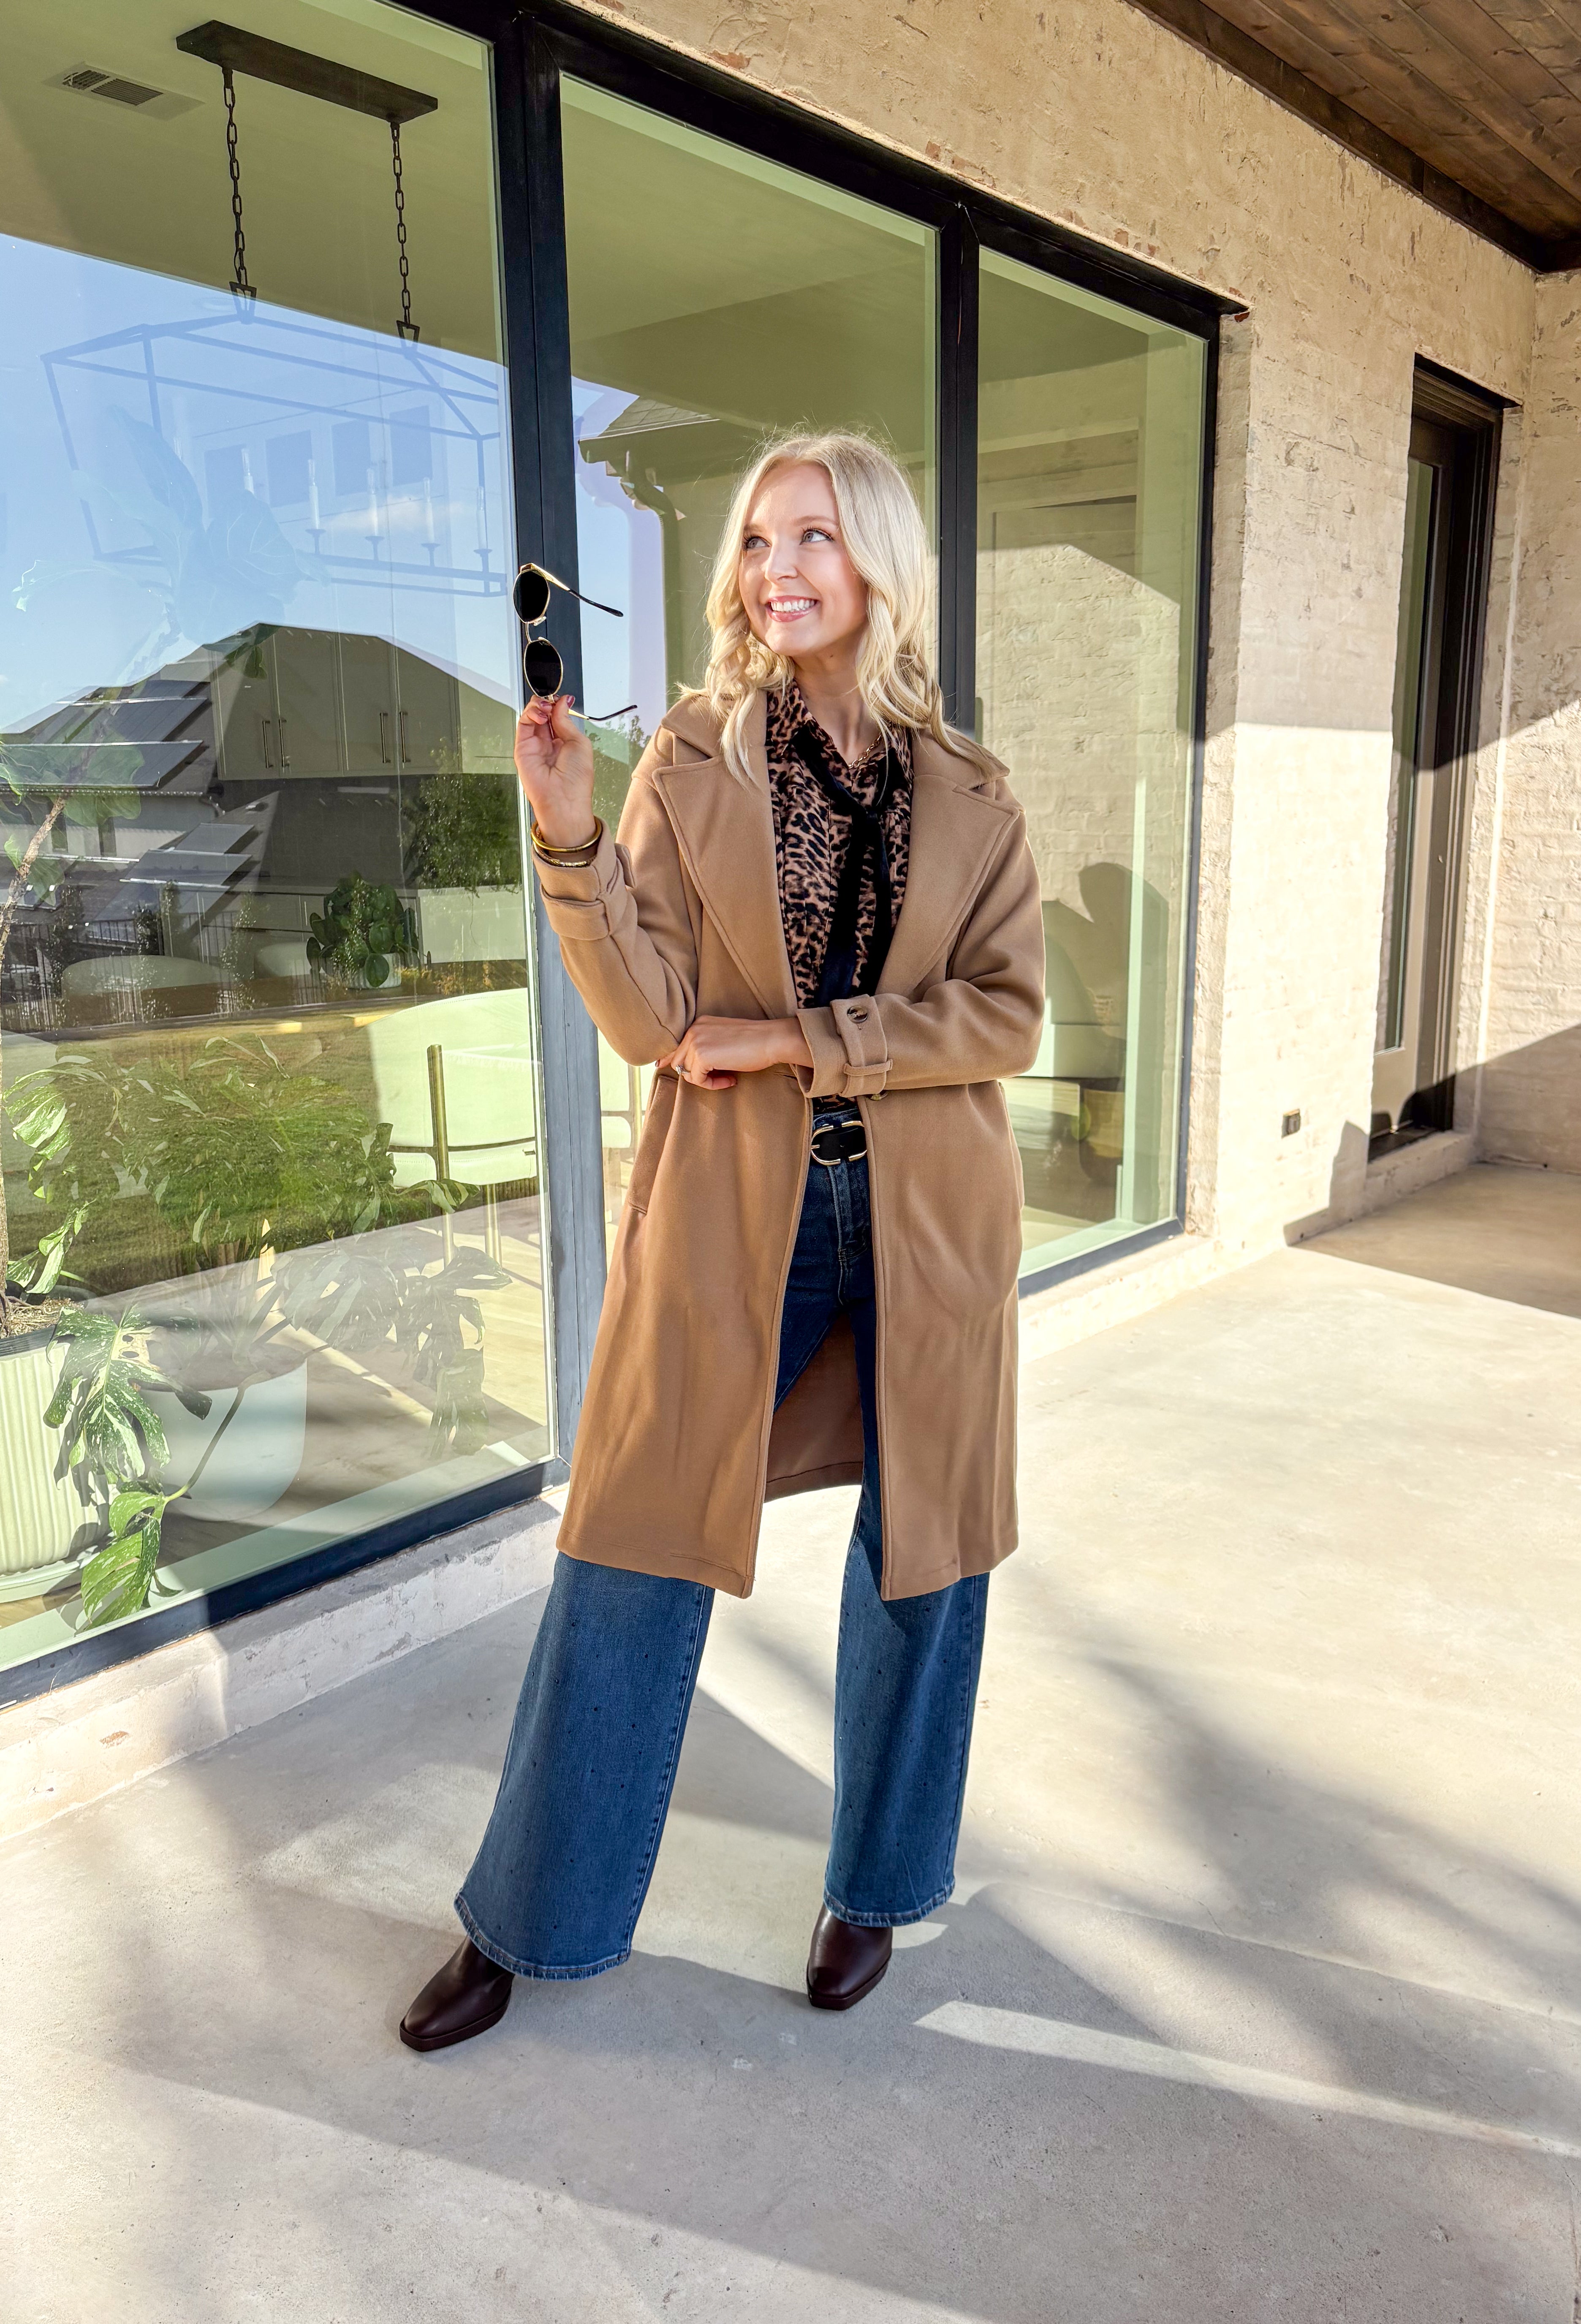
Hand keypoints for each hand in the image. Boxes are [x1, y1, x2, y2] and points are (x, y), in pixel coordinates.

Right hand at [515, 694, 596, 848]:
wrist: (563, 800)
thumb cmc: (576, 779)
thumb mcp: (579, 743)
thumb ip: (566, 721)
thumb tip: (562, 701)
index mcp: (565, 742)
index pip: (558, 716)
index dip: (558, 705)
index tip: (562, 700)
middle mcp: (549, 743)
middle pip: (544, 714)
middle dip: (548, 703)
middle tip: (552, 703)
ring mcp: (535, 745)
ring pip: (531, 716)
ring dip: (538, 706)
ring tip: (546, 710)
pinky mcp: (522, 748)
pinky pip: (522, 724)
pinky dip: (529, 713)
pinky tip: (540, 714)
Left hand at [658, 1016, 812, 1090]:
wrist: (771, 1039)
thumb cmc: (754, 1043)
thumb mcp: (723, 1041)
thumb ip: (706, 1048)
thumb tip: (688, 1068)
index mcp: (699, 1024)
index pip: (677, 1046)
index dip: (670, 1059)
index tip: (663, 1066)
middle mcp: (694, 1030)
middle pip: (679, 1061)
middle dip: (695, 1074)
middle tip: (719, 1077)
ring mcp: (696, 1041)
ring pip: (688, 1072)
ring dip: (706, 1080)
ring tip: (728, 1078)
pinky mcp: (702, 1056)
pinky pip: (697, 1080)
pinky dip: (712, 1085)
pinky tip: (730, 1080)